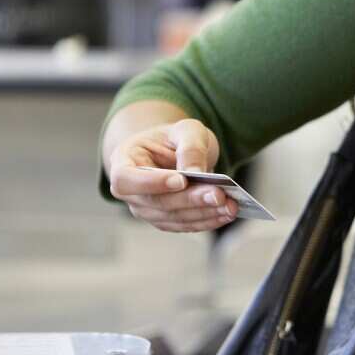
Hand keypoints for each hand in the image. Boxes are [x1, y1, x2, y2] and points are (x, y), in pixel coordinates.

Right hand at [105, 118, 237, 232]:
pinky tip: (227, 213)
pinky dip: (207, 220)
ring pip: (173, 218)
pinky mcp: (165, 220)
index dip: (152, 183)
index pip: (126, 179)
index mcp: (124, 160)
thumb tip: (195, 173)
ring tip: (231, 205)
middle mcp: (130, 191)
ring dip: (203, 213)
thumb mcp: (185, 130)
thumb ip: (190, 148)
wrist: (174, 151)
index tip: (180, 180)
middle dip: (190, 200)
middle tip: (219, 195)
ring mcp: (145, 209)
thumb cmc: (175, 138)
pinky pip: (184, 225)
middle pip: (156, 202)